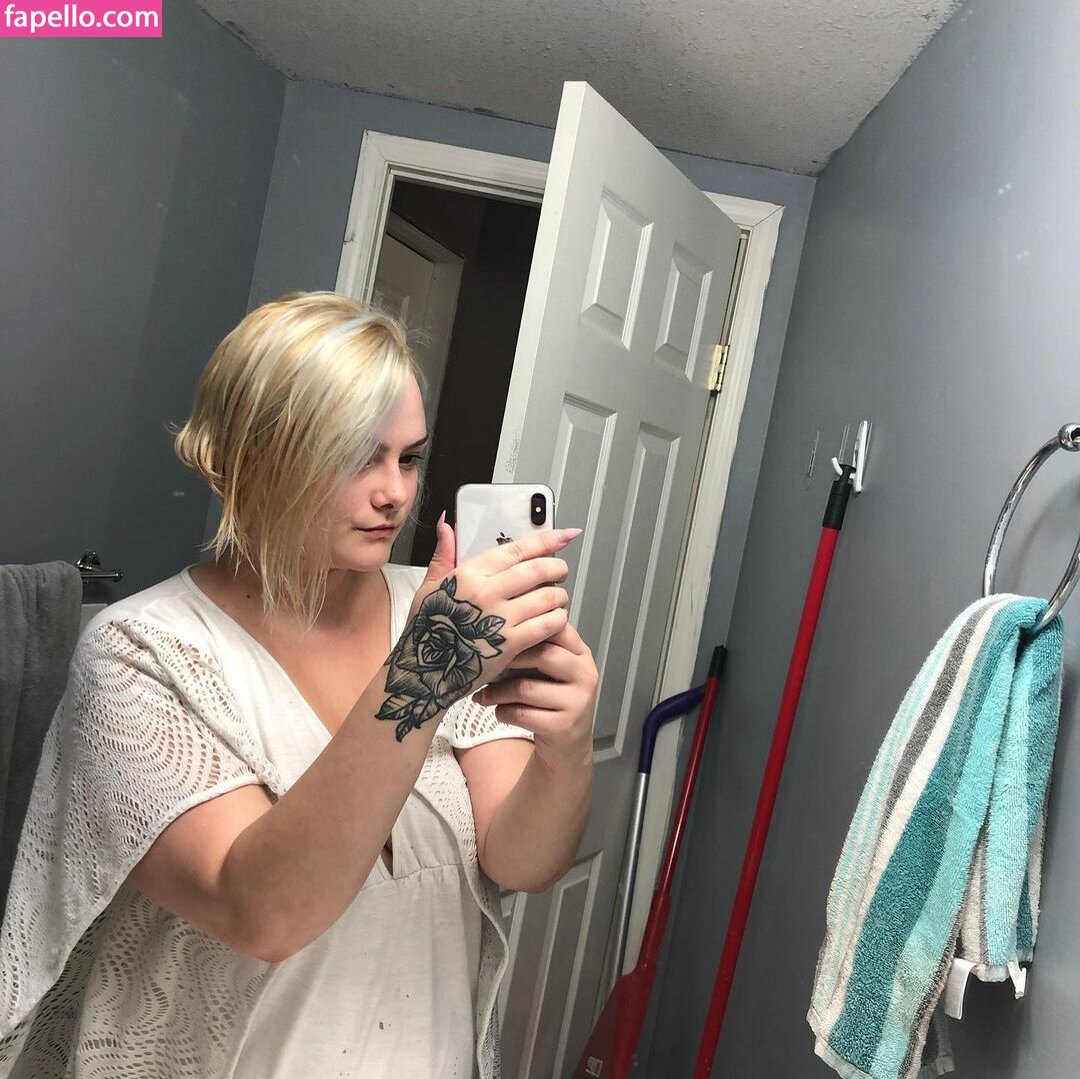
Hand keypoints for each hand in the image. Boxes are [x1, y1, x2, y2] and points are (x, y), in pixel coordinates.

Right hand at [380, 516, 580, 740]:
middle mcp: (486, 592)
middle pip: (538, 570)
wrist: (423, 673)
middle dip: (558, 568)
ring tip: (558, 598)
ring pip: (548, 597)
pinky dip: (558, 619)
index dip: (547, 540)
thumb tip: (447, 522)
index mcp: (469, 574)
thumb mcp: (428, 587)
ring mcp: (499, 618)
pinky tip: (556, 619)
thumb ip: (443, 554)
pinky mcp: (510, 644)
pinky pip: (547, 624)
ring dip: (560, 595)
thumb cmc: (426, 630)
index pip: (517, 549)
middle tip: (561, 571)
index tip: (566, 535)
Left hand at [473, 619, 597, 769]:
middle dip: (509, 658)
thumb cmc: (552, 699)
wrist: (568, 745)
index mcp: (581, 654)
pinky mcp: (563, 727)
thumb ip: (536, 648)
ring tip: (482, 694)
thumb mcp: (551, 670)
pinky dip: (503, 712)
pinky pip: (522, 714)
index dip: (527, 627)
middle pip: (543, 655)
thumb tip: (494, 630)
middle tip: (485, 663)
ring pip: (526, 688)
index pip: (557, 628)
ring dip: (497, 691)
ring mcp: (578, 702)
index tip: (500, 632)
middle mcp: (585, 675)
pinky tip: (498, 711)